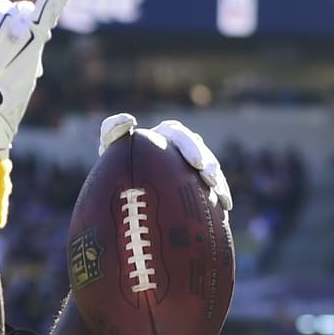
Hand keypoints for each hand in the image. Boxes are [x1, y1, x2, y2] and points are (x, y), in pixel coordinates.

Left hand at [99, 113, 233, 211]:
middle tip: (211, 181)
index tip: (196, 164)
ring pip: (211, 173)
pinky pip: (211, 193)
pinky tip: (224, 215)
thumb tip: (129, 120)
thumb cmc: (112, 166)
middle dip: (211, 166)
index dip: (191, 148)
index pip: (181, 137)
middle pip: (202, 154)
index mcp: (165, 136)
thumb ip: (112, 130)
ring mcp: (190, 169)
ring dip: (220, 186)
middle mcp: (182, 149)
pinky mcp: (195, 187)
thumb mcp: (109, 147)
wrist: (121, 190)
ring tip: (224, 202)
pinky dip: (218, 201)